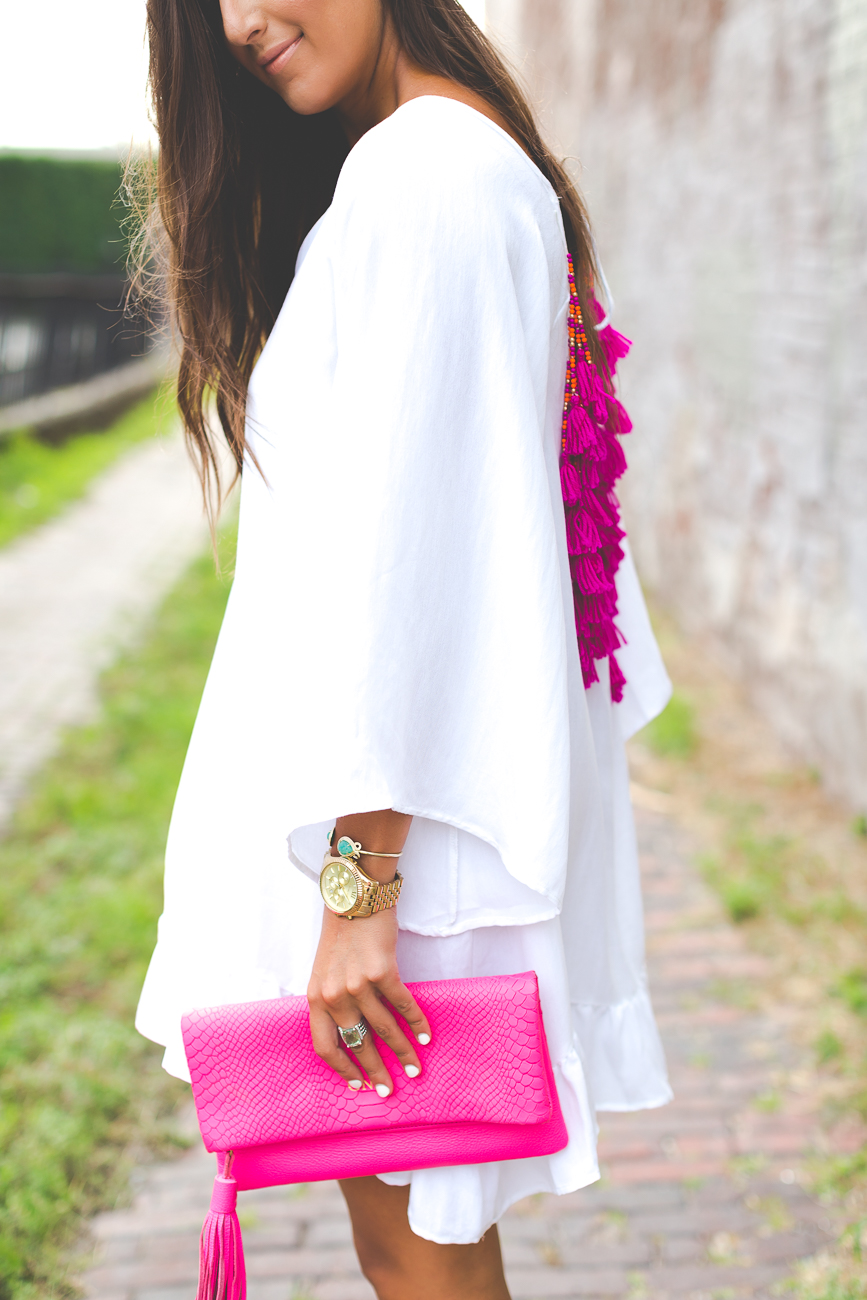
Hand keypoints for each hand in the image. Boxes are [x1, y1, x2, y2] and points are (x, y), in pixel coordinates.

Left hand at [307, 906, 430, 1094]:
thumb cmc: (341, 932)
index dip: (342, 1069)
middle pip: (357, 1043)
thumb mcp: (324, 970)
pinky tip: (425, 1036)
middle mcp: (334, 995)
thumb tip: (351, 1030)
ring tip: (415, 1068)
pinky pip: (403, 1006)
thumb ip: (332, 999)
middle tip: (389, 1089)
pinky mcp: (382, 972)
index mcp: (315, 997)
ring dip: (402, 1052)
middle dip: (375, 1070)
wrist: (354, 896)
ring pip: (384, 1029)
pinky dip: (416, 1024)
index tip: (357, 1085)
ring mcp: (358, 984)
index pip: (325, 1046)